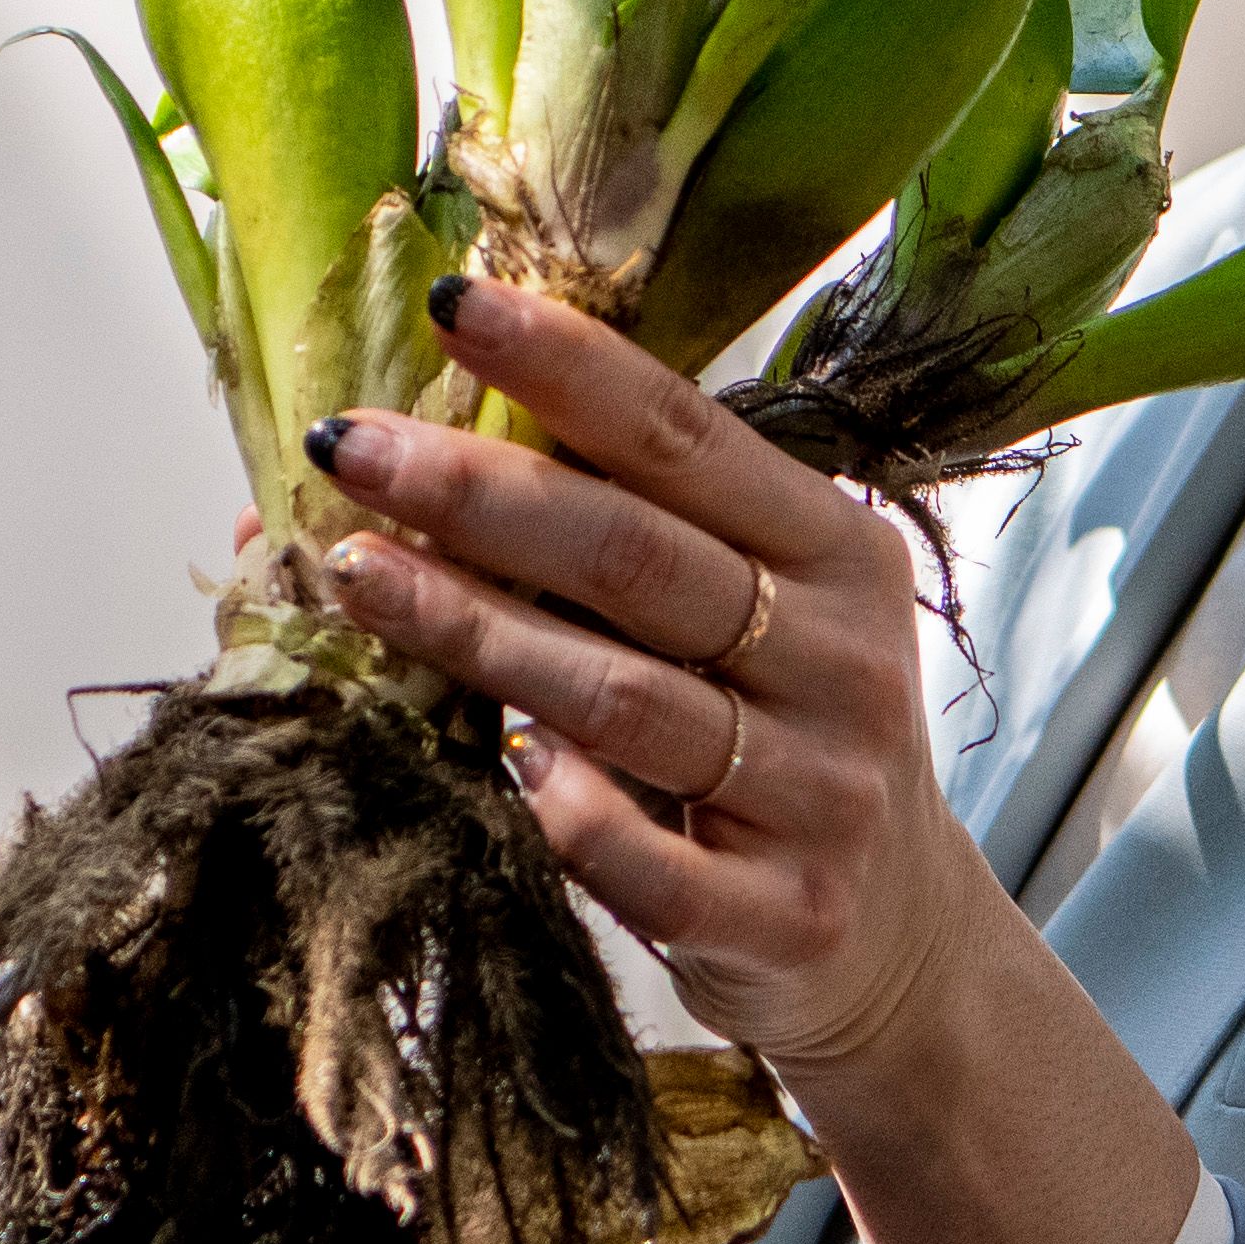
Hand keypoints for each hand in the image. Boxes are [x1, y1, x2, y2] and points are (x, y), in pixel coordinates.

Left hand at [310, 278, 988, 1094]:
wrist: (895, 940)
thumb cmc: (781, 742)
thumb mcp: (749, 616)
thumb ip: (610, 535)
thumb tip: (383, 462)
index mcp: (837, 551)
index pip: (687, 436)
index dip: (567, 364)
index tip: (450, 303)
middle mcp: (843, 660)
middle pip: (639, 556)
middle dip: (479, 490)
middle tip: (349, 445)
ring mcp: (820, 792)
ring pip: (623, 700)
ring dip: (476, 633)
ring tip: (355, 578)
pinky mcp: (785, 915)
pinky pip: (648, 862)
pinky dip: (568, 810)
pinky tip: (499, 764)